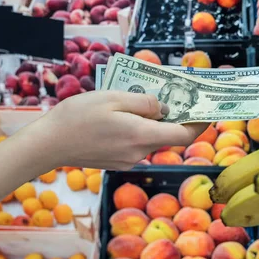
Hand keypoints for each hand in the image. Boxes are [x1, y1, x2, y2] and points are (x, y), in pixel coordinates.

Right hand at [33, 91, 206, 170]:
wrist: (48, 144)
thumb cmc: (77, 116)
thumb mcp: (114, 98)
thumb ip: (146, 103)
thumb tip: (165, 109)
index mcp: (141, 136)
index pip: (184, 135)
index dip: (200, 124)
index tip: (209, 110)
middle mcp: (139, 153)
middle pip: (168, 136)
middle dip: (175, 117)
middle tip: (175, 95)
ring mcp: (128, 161)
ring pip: (152, 139)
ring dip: (155, 123)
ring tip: (145, 101)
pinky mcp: (117, 163)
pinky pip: (137, 144)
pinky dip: (140, 130)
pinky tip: (126, 116)